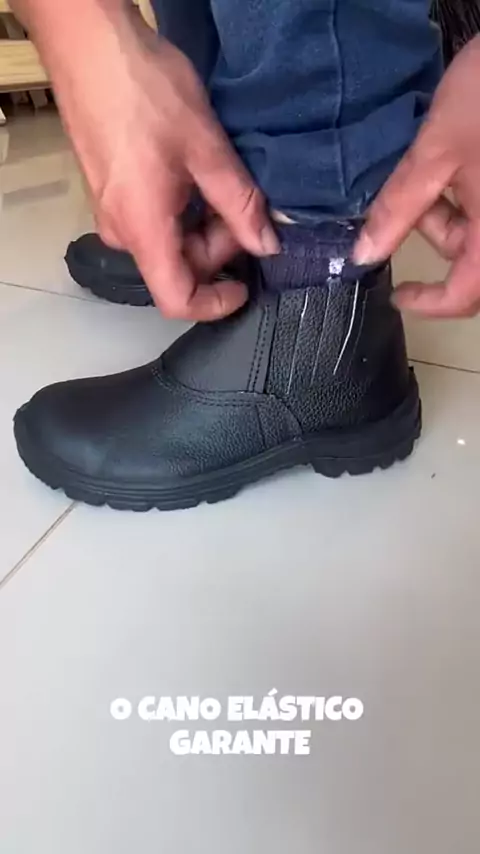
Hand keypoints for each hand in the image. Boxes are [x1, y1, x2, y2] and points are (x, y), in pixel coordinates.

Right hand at [47, 9, 278, 319]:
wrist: (88, 44)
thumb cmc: (145, 92)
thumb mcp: (207, 150)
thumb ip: (240, 205)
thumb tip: (266, 245)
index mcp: (144, 230)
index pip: (177, 299)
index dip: (215, 304)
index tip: (246, 285)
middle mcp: (122, 231)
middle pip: (178, 267)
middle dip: (219, 247)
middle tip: (247, 205)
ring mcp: (113, 212)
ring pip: (169, 242)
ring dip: (203, 225)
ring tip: (224, 180)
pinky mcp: (111, 191)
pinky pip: (153, 220)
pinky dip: (184, 209)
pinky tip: (199, 174)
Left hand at [354, 35, 479, 317]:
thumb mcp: (437, 153)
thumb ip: (400, 208)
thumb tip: (363, 253)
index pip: (464, 296)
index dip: (427, 302)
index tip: (398, 293)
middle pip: (472, 259)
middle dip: (435, 233)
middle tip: (408, 195)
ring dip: (450, 210)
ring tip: (431, 164)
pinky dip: (468, 195)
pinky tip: (453, 161)